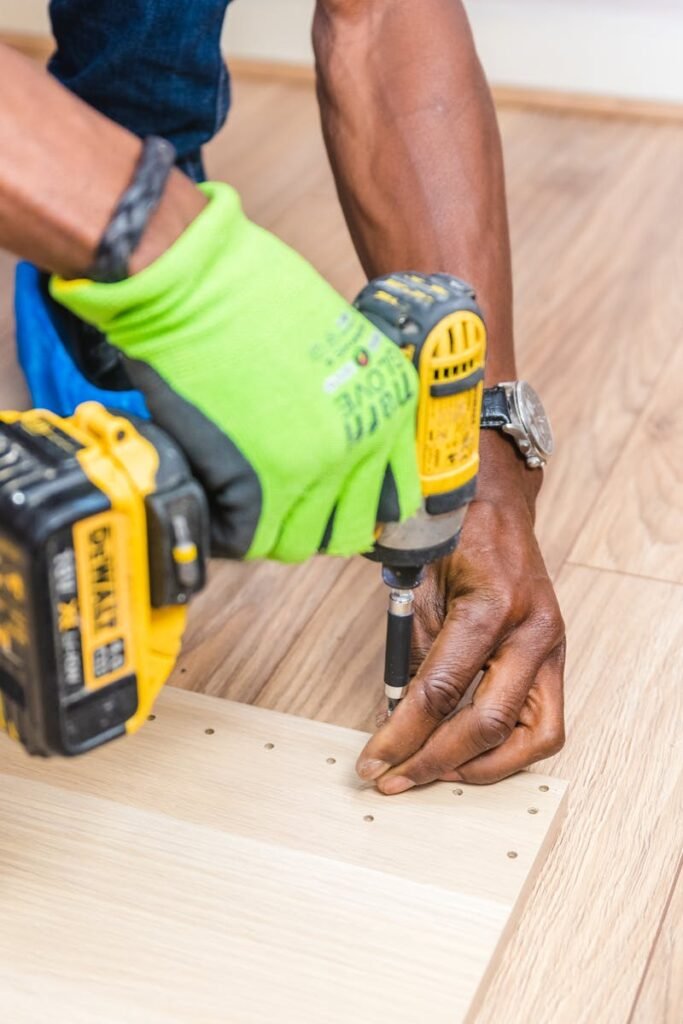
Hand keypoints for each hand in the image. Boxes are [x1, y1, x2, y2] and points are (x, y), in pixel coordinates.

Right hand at [50, 182, 421, 561]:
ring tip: (244, 497)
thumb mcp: (334, 337)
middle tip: (283, 505)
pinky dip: (227, 527)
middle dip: (316, 521)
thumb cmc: (250, 292)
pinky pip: (246, 539)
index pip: (394, 492)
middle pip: (349, 527)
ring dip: (271, 527)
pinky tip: (216, 495)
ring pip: (298, 542)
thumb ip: (347, 396)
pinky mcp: (258, 487)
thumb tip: (333, 438)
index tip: (337, 503)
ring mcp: (313, 469)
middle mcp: (362, 442)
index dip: (360, 503)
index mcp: (389, 405)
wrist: (194, 283)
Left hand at [357, 431, 565, 790]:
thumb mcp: (418, 586)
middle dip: (435, 760)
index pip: (442, 690)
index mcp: (492, 605)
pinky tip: (468, 753)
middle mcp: (532, 630)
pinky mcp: (555, 658)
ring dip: (480, 765)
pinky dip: (508, 749)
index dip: (402, 733)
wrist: (497, 501)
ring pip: (532, 737)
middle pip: (488, 723)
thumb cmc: (454, 534)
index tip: (373, 760)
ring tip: (433, 773)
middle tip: (395, 778)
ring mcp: (552, 646)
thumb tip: (396, 717)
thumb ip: (412, 654)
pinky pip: (543, 724)